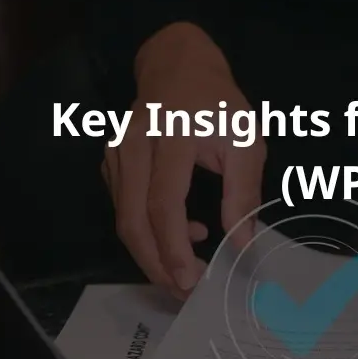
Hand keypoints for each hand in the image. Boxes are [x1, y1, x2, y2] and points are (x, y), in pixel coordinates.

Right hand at [102, 23, 265, 297]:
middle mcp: (134, 145)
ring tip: (188, 271)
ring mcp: (116, 154)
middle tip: (184, 292)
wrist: (178, 67)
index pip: (163, 202)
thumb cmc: (217, 103)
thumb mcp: (246, 139)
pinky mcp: (110, 163)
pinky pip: (123, 208)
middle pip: (132, 219)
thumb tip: (242, 241)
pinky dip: (148, 232)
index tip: (190, 278)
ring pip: (124, 219)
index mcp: (170, 135)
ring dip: (152, 253)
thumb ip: (244, 192)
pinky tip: (182, 233)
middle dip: (156, 263)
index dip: (172, 245)